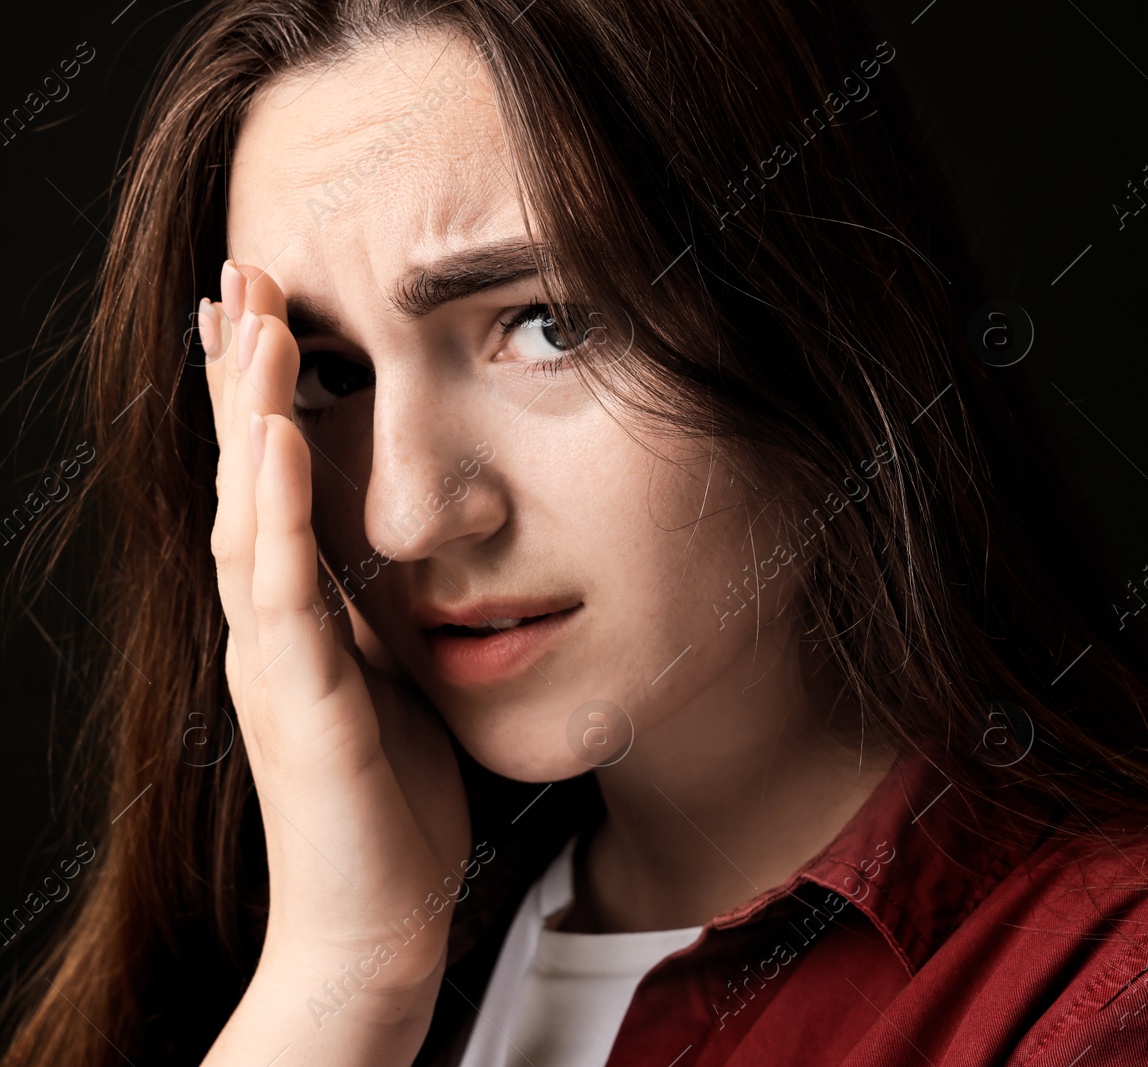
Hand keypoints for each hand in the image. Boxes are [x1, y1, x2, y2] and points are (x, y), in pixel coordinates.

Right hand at [198, 260, 470, 1021]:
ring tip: (251, 318)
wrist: (375, 922)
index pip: (269, 487)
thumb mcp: (394, 686)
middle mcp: (266, 627)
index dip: (260, 401)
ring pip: (247, 511)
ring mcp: (271, 659)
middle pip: (243, 477)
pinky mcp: (297, 699)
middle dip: (239, 377)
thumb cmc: (392, 809)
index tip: (265, 316)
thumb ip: (385, 620)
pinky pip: (283, 588)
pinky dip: (280, 508)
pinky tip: (284, 435)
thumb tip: (414, 560)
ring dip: (248, 412)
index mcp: (293, 621)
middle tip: (239, 277)